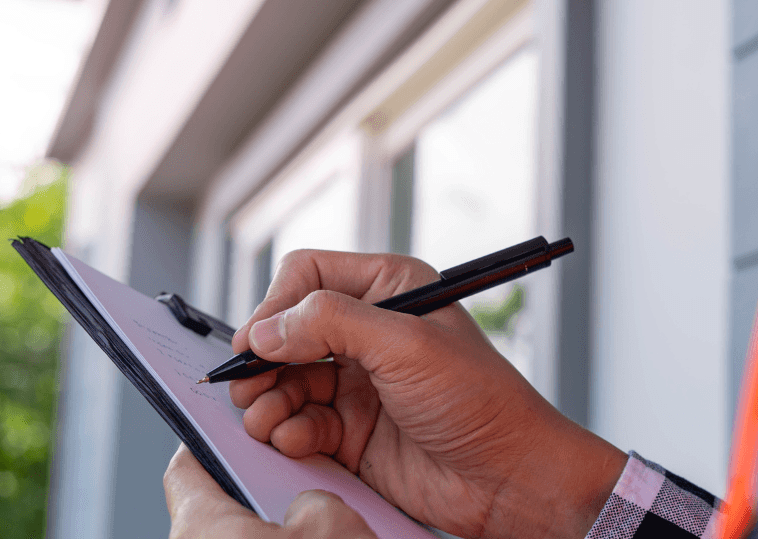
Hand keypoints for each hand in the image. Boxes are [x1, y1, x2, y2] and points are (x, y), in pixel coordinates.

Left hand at [164, 444, 377, 538]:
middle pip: (212, 516)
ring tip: (312, 536)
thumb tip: (304, 510)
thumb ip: (309, 498)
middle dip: (252, 502)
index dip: (208, 446)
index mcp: (200, 527)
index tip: (226, 437)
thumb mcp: (333, 522)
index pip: (185, 470)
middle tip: (292, 492)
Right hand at [227, 250, 626, 538]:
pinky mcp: (351, 432)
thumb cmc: (480, 401)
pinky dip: (286, 432)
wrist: (510, 479)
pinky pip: (298, 424)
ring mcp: (358, 384)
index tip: (256, 341)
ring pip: (284, 380)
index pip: (308, 276)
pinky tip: (294, 441)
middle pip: (286, 331)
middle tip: (247, 384)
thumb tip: (265, 329)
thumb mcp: (406, 346)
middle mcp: (369, 332)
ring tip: (266, 418)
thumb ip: (331, 324)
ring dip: (267, 399)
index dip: (276, 306)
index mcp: (389, 289)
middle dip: (262, 359)